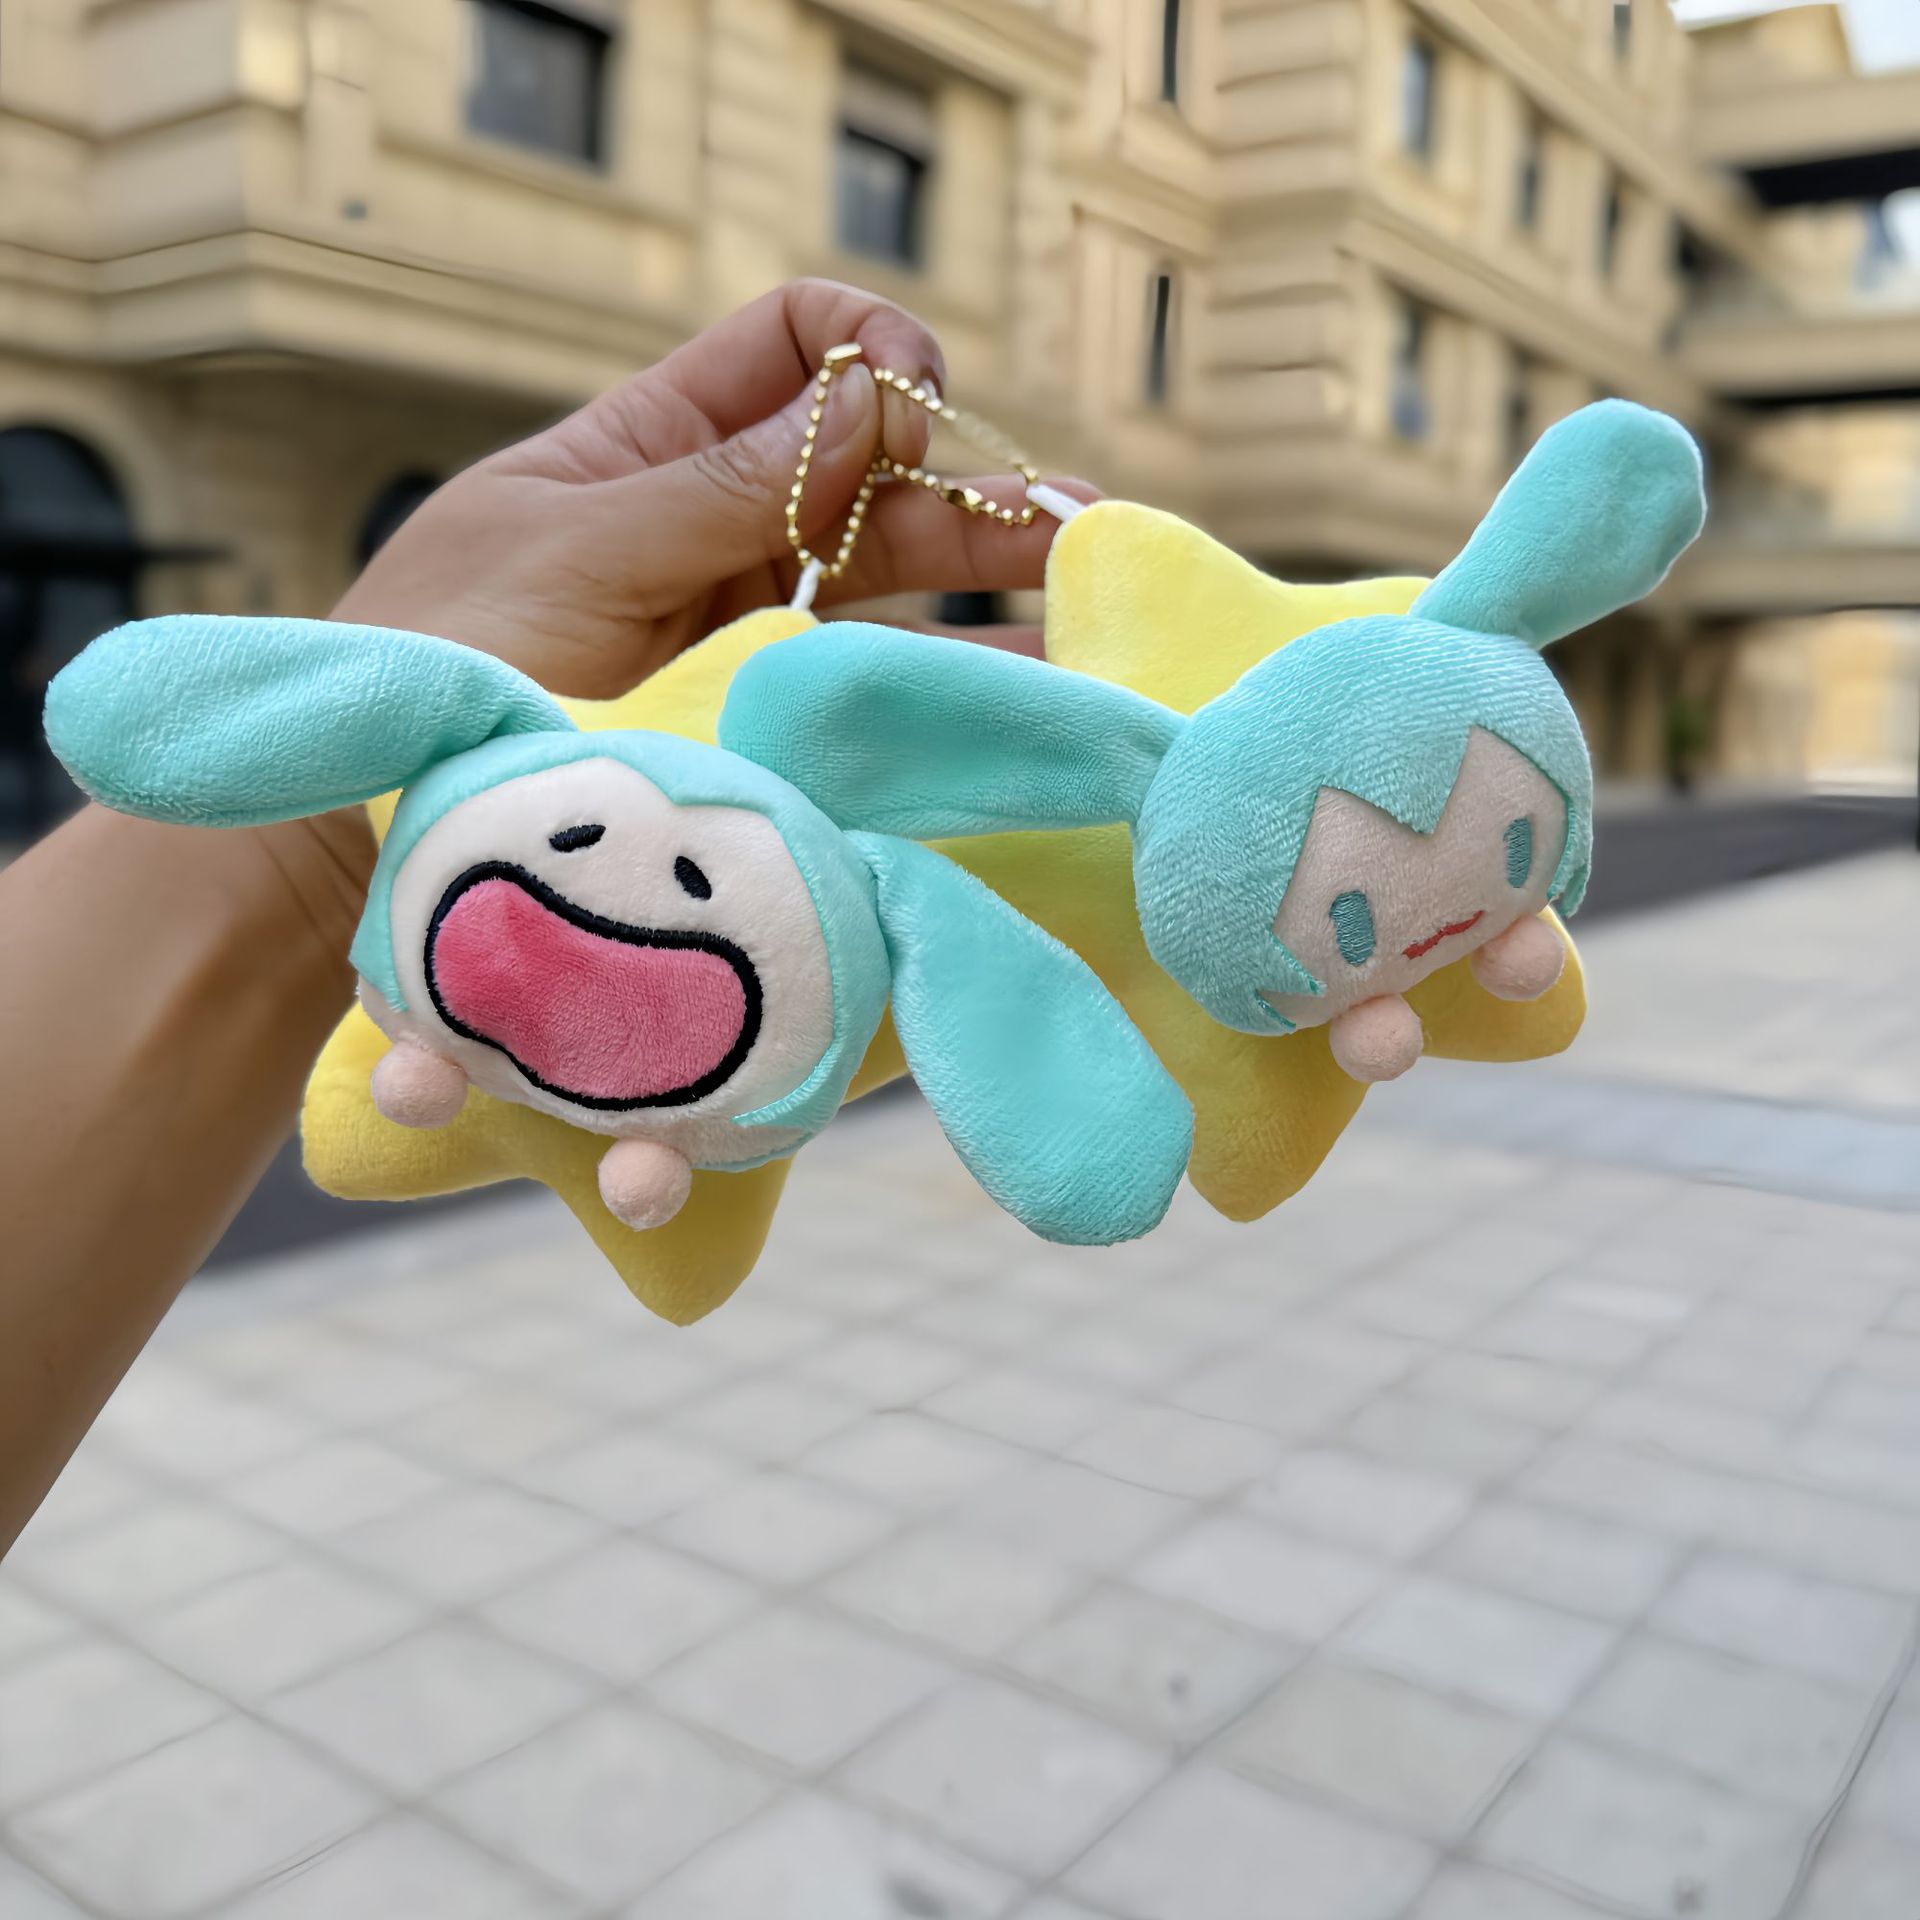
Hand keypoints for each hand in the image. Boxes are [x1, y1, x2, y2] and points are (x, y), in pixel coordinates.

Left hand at [334, 279, 1086, 696]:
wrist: (375, 816)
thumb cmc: (440, 656)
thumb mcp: (574, 544)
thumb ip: (724, 484)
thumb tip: (875, 400)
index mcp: (653, 442)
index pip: (795, 343)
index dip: (869, 345)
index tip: (914, 395)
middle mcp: (715, 525)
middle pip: (869, 472)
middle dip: (966, 478)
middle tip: (1064, 522)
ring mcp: (741, 630)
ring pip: (885, 580)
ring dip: (983, 581)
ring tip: (1081, 601)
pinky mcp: (756, 721)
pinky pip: (864, 683)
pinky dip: (944, 680)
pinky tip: (1023, 684)